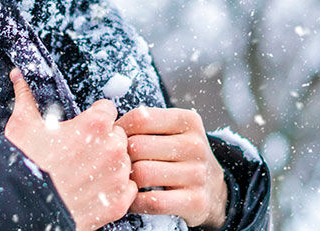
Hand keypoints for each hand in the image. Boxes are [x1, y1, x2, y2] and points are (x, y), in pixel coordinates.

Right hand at [4, 69, 137, 230]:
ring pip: (123, 162)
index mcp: (95, 124)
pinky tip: (94, 190)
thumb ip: (26, 96)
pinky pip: (127, 189)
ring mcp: (117, 176)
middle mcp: (112, 148)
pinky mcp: (118, 202)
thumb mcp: (22, 125)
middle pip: (118, 136)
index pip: (108, 109)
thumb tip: (19, 76)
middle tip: (81, 152)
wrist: (22, 207)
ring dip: (110, 165)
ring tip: (85, 173)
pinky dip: (115, 190)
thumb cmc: (24, 165)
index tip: (84, 126)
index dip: (95, 117)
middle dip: (103, 141)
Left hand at [115, 107, 227, 228]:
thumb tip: (107, 124)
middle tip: (116, 163)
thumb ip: (145, 123)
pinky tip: (133, 198)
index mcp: (188, 120)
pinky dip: (135, 202)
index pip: (141, 118)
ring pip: (143, 173)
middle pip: (138, 146)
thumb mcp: (171, 130)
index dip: (120, 128)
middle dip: (121, 156)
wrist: (212, 188)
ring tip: (125, 180)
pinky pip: (152, 201)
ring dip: (127, 180)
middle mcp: (195, 145)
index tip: (114, 139)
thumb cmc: (178, 154)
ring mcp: (197, 174)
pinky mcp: (196, 201)